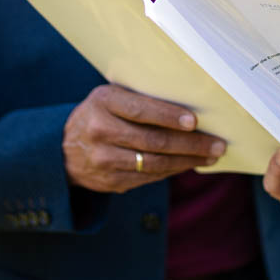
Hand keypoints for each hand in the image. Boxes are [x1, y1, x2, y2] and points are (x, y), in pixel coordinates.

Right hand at [63, 85, 224, 192]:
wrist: (62, 150)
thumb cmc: (100, 115)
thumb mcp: (109, 98)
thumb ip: (139, 99)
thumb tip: (188, 107)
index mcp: (103, 102)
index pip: (140, 110)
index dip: (168, 116)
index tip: (194, 121)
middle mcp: (100, 131)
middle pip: (153, 141)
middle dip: (190, 144)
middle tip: (217, 144)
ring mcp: (104, 159)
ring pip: (154, 163)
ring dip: (187, 161)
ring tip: (210, 156)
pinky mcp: (111, 181)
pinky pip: (148, 178)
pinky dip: (172, 171)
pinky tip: (189, 164)